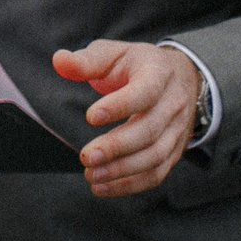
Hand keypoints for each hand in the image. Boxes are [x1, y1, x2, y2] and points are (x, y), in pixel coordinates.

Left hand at [53, 40, 200, 197]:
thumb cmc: (138, 66)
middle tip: (86, 156)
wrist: (182, 77)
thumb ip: (86, 60)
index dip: (120, 105)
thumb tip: (58, 61)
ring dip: (122, 170)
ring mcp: (177, 130)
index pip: (145, 92)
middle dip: (117, 147)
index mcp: (159, 73)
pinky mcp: (174, 151)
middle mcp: (173, 103)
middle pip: (149, 130)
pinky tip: (103, 187)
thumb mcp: (113, 54)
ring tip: (91, 175)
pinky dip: (130, 185)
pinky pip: (157, 173)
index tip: (90, 116)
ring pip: (155, 156)